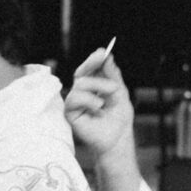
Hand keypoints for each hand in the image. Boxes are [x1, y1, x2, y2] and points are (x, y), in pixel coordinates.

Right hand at [63, 49, 135, 172]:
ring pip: (80, 83)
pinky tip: (98, 106)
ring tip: (110, 95)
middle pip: (81, 72)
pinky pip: (74, 98)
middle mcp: (83, 92)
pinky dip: (88, 99)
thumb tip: (107, 56)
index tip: (102, 52)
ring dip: (98, 86)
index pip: (89, 69)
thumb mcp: (120, 92)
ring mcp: (75, 102)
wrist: (118, 138)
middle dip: (91, 63)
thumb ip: (113, 75)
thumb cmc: (119, 118)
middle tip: (101, 57)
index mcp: (94, 85)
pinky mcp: (70, 113)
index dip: (94, 59)